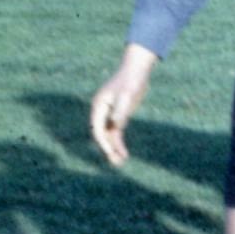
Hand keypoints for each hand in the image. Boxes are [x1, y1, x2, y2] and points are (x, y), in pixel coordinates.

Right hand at [90, 49, 154, 166]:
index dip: (103, 141)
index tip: (110, 151)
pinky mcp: (118, 116)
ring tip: (120, 163)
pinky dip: (119, 143)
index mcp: (99, 105)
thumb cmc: (131, 80)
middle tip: (116, 162)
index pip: (97, 127)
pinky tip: (123, 153)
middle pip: (102, 134)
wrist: (137, 70)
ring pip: (109, 135)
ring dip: (113, 149)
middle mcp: (101, 111)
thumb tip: (115, 124)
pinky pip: (116, 133)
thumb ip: (121, 110)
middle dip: (108, 149)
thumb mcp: (127, 95)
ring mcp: (109, 114)